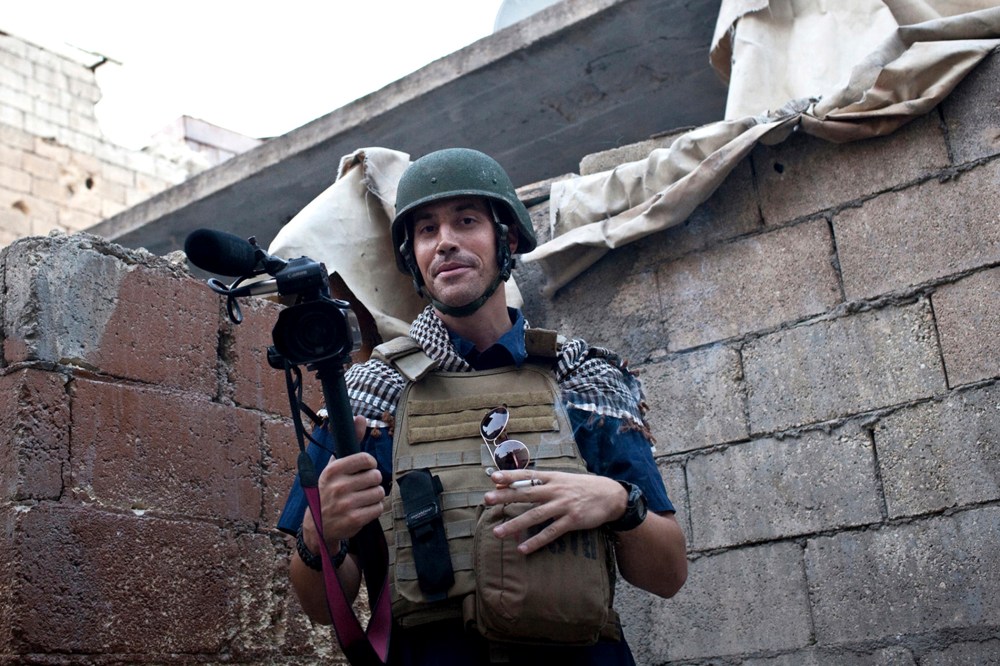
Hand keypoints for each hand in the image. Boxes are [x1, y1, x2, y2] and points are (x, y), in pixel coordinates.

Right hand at [301, 416, 382, 552]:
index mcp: (333, 470)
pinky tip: (364, 508)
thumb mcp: (335, 465)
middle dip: (373, 481)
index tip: (366, 468)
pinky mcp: (354, 519)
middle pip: (376, 476)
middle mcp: (338, 486)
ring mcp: (346, 504)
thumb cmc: (329, 490)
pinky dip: (375, 508)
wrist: (318, 525)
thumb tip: (360, 417)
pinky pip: (379, 507)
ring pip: (379, 492)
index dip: (371, 464)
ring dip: (375, 495)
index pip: (366, 459)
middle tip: (364, 486)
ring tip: (364, 497)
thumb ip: (350, 441)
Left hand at [483, 470, 627, 554]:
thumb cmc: (582, 487)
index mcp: (552, 478)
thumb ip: (541, 482)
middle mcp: (556, 490)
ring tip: (498, 533)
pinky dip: (536, 541)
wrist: (610, 495)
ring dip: (515, 525)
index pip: (528, 474)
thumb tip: (518, 485)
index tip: (493, 477)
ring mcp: (564, 505)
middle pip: (527, 493)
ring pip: (535, 515)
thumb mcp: (562, 479)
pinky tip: (523, 548)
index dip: (510, 475)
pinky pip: (551, 533)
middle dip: (506, 496)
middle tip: (487, 499)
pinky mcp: (572, 520)